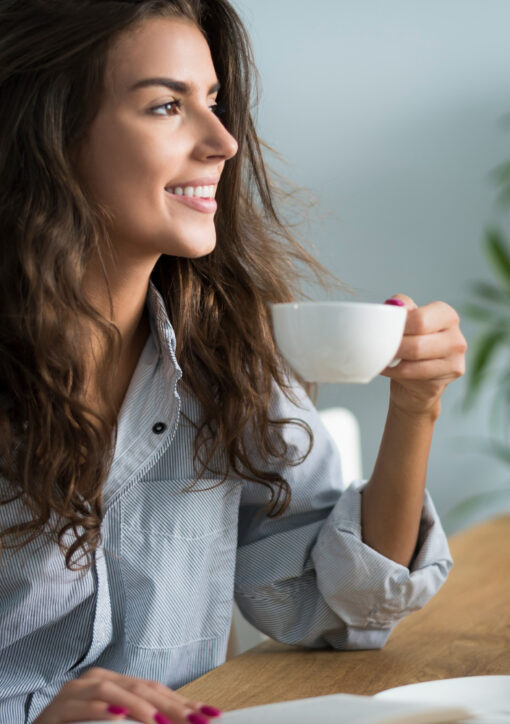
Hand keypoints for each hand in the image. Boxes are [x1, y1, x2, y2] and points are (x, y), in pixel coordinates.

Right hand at [33, 666, 221, 723]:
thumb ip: (141, 723)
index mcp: (116, 683)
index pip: (155, 690)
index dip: (183, 702)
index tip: (210, 715)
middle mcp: (99, 680)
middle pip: (142, 688)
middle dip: (172, 706)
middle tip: (198, 721)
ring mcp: (78, 690)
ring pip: (115, 691)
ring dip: (140, 708)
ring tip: (163, 723)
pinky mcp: (58, 707)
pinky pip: (84, 705)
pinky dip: (102, 710)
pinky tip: (117, 717)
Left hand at [380, 294, 466, 416]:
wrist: (417, 376)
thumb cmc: (411, 340)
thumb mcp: (407, 319)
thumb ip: (401, 307)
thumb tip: (393, 305)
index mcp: (447, 316)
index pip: (419, 320)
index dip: (397, 327)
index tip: (384, 331)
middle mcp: (456, 339)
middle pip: (416, 345)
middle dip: (393, 347)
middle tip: (378, 348)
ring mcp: (453, 363)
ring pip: (412, 365)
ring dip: (391, 362)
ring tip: (381, 357)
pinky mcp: (442, 383)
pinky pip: (411, 379)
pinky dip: (394, 373)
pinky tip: (388, 368)